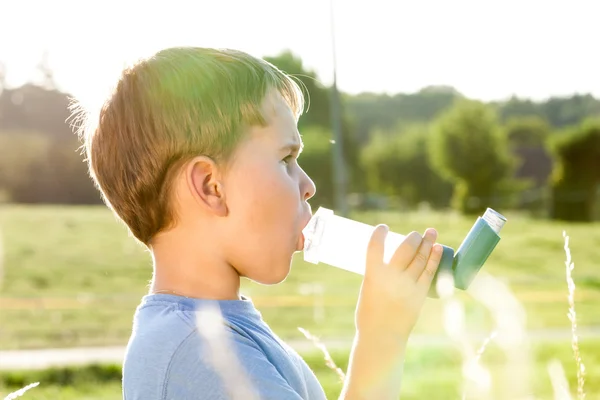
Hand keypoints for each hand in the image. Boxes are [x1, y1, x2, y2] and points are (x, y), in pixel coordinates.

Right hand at [354, 225, 442, 339]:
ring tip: (431, 232)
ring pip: (421, 258)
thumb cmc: (370, 313)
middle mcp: (391, 277)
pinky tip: (438, 248)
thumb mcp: (368, 288)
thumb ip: (379, 274)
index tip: (383, 227)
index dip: (379, 233)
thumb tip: (396, 261)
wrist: (381, 336)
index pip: (375, 246)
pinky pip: (429, 272)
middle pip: (405, 249)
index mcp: (373, 275)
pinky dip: (435, 258)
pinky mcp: (419, 294)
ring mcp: (407, 285)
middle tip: (416, 234)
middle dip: (413, 237)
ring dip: (427, 242)